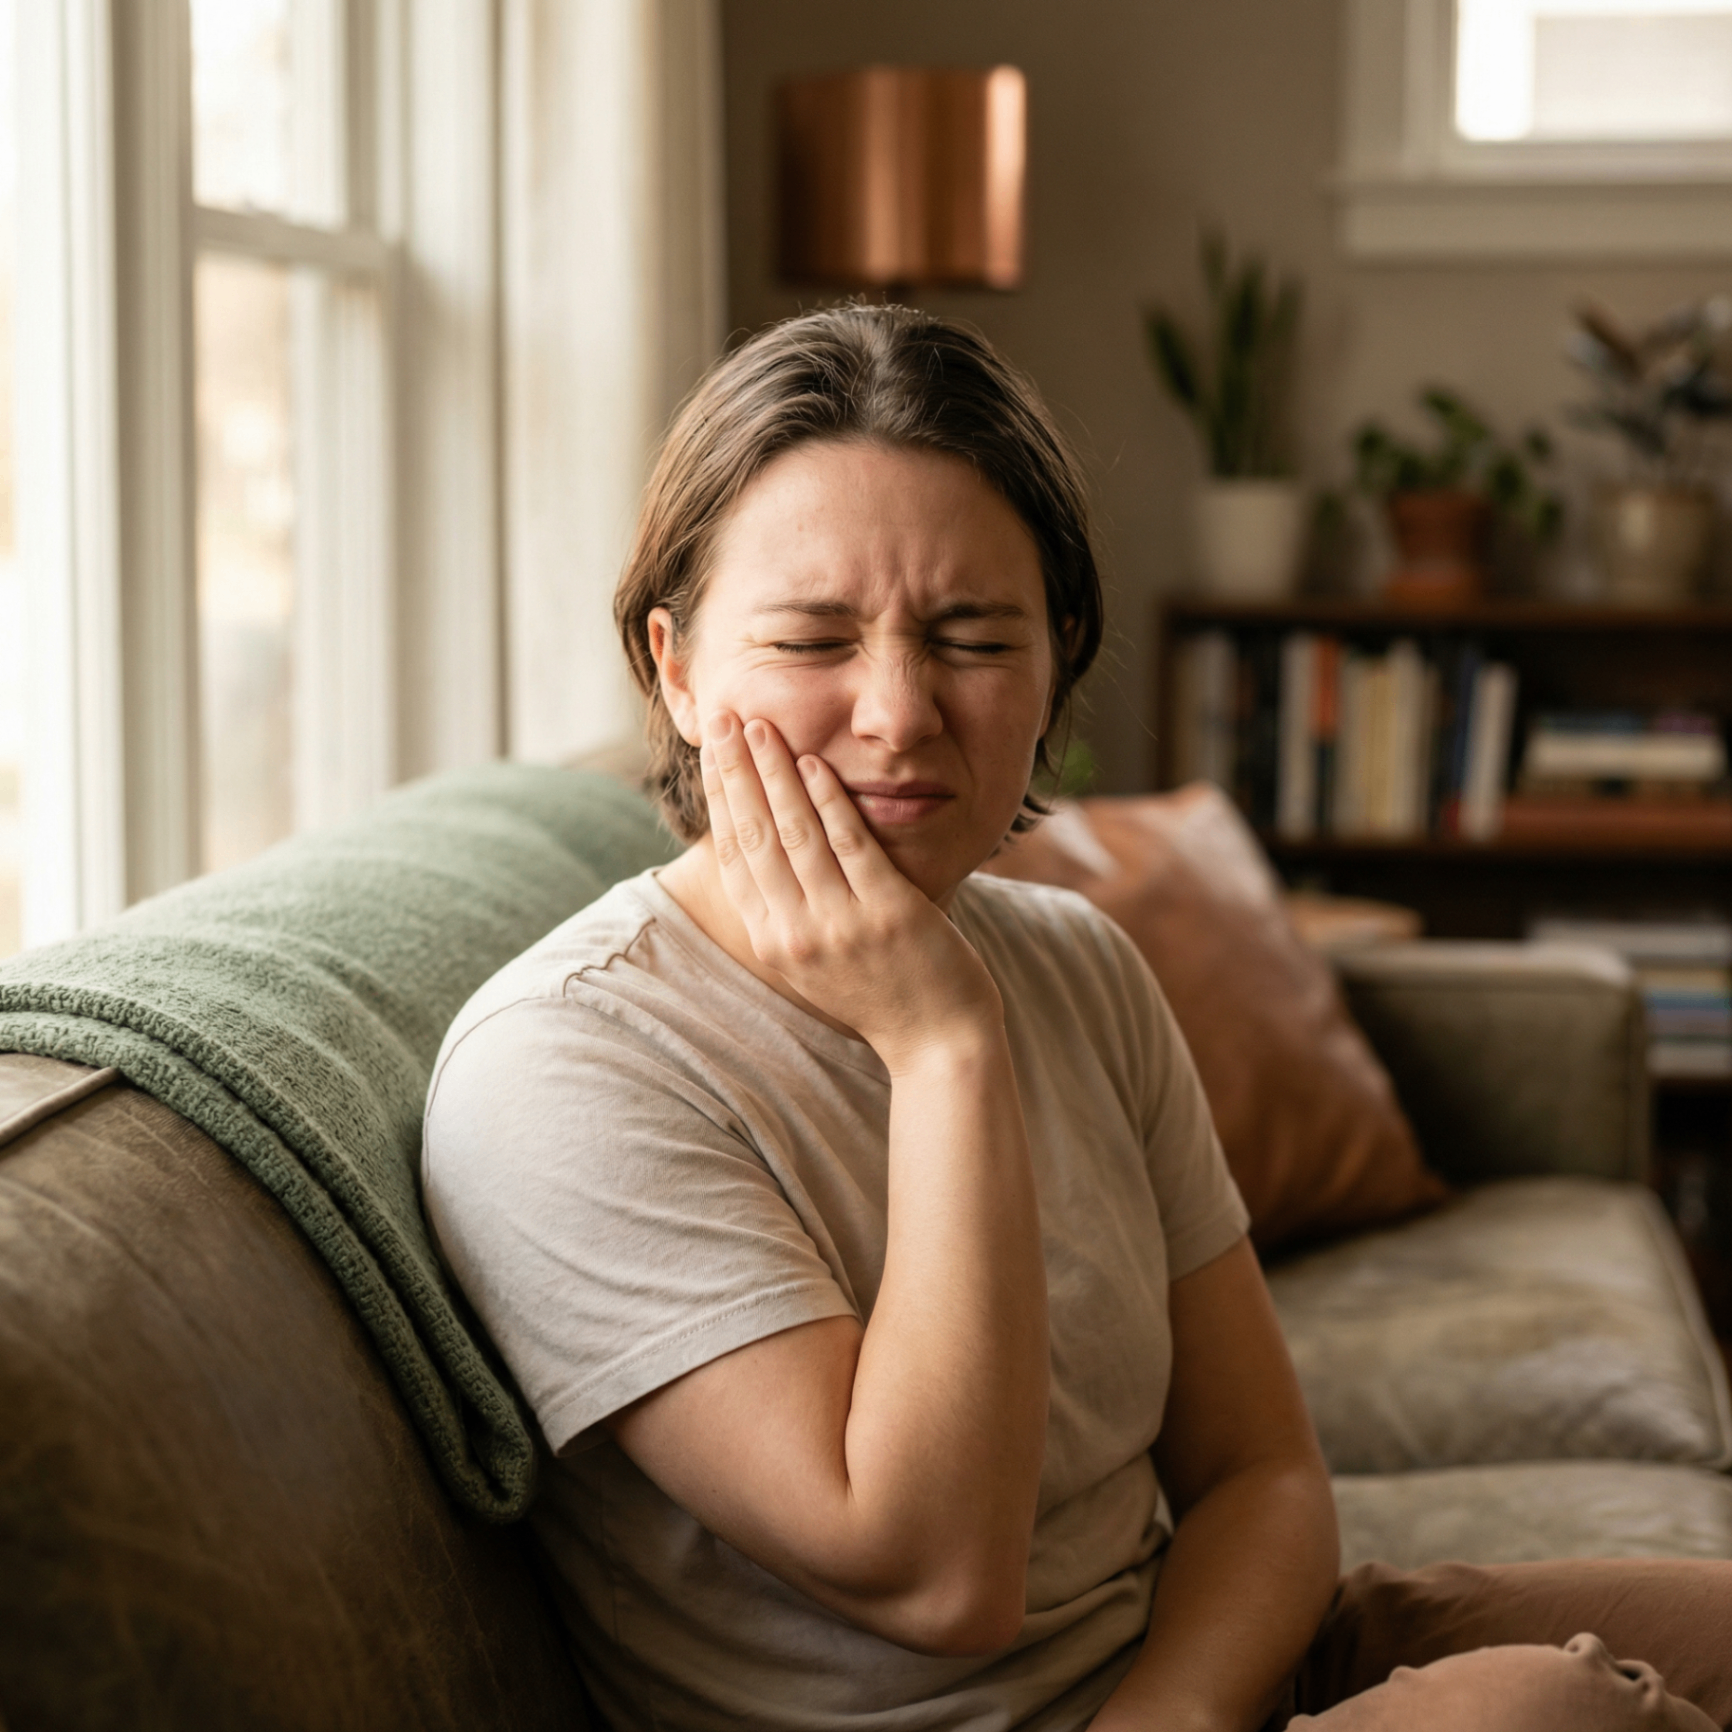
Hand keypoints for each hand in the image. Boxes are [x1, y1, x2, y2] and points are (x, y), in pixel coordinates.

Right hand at [700, 710, 1001, 1070]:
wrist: (938, 1041)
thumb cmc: (878, 991)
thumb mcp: (813, 959)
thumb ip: (784, 909)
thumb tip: (757, 845)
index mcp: (773, 942)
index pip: (734, 856)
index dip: (719, 797)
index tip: (710, 751)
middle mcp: (797, 934)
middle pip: (754, 836)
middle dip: (735, 770)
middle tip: (722, 718)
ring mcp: (842, 925)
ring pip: (796, 833)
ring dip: (774, 773)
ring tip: (760, 726)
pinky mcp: (888, 913)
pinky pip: (851, 845)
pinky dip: (829, 801)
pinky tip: (814, 765)